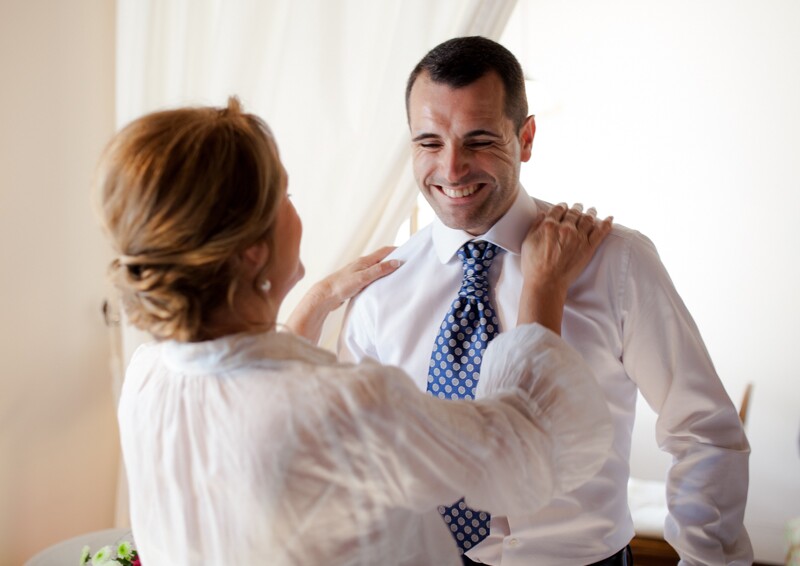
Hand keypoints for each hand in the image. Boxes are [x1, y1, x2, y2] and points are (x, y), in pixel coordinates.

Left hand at [286, 246, 400, 343]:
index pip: (384, 251)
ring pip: (377, 270)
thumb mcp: (363, 277)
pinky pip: (372, 279)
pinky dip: (380, 280)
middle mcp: (362, 265)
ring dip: (388, 270)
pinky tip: (384, 286)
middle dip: (394, 260)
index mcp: (364, 261)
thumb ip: (379, 270)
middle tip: (408, 264)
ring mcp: (359, 274)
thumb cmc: (341, 286)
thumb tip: (397, 262)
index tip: (410, 251)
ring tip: (399, 275)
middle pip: (382, 259)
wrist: (324, 297)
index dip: (397, 250)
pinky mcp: (356, 283)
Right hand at [521, 203, 611, 292]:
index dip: (562, 206)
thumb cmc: (533, 265)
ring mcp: (579, 238)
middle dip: (576, 208)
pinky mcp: (588, 248)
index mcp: (549, 225)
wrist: (546, 282)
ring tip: (592, 210)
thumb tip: (543, 214)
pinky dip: (606, 224)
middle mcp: (565, 228)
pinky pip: (600, 232)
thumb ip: (535, 225)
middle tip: (579, 206)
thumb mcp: (528, 242)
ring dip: (591, 212)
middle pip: (574, 212)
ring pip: (588, 219)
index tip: (564, 207)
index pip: (558, 209)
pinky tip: (610, 218)